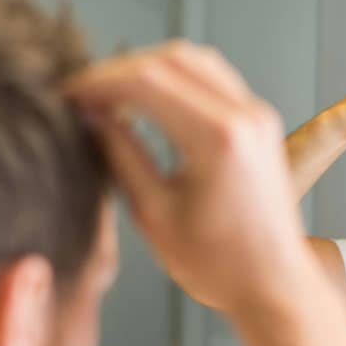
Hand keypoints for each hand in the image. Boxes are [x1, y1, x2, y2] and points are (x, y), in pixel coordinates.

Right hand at [66, 40, 309, 314]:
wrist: (274, 286)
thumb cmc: (218, 266)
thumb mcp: (154, 214)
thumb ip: (121, 156)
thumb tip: (93, 117)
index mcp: (218, 139)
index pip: (148, 80)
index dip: (100, 82)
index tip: (70, 95)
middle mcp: (245, 116)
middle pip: (171, 58)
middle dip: (120, 70)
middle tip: (85, 93)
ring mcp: (258, 115)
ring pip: (194, 60)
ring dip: (148, 68)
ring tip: (111, 95)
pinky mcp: (260, 123)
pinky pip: (214, 78)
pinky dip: (175, 79)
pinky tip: (147, 101)